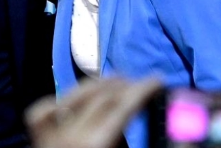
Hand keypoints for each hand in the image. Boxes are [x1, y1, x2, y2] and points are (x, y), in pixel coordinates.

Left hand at [25, 77, 161, 147]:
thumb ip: (147, 146)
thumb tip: (184, 139)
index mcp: (96, 145)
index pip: (122, 106)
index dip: (142, 89)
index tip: (157, 81)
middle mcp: (70, 137)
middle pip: (100, 98)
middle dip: (124, 85)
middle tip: (142, 83)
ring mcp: (49, 137)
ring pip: (71, 96)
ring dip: (96, 86)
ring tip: (116, 83)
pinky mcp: (37, 139)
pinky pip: (43, 111)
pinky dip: (61, 100)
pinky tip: (76, 98)